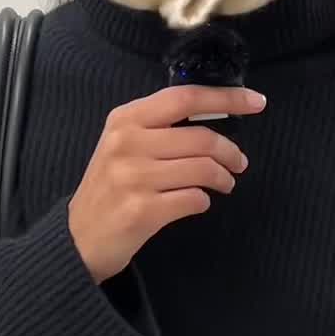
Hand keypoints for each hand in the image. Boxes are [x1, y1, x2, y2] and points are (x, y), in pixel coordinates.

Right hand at [67, 82, 265, 283]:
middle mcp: (127, 143)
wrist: (78, 238)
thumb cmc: (109, 189)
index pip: (185, 98)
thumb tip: (213, 114)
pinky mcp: (142, 210)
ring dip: (223, 179)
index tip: (256, 102)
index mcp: (125, 119)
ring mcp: (133, 177)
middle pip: (202, 137)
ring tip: (224, 184)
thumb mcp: (122, 145)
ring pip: (203, 169)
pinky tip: (197, 203)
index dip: (226, 98)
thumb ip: (159, 128)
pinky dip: (203, 201)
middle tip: (238, 163)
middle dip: (231, 152)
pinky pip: (194, 199)